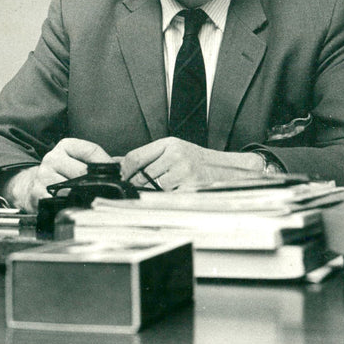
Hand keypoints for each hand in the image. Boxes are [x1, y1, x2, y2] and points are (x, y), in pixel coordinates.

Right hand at [1, 138, 111, 211]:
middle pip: (83, 171)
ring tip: (93, 199)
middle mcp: (52, 158)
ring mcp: (44, 176)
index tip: (117, 173)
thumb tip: (122, 169)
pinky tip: (77, 205)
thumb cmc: (62, 173)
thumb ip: (98, 162)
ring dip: (86, 195)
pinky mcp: (38, 193)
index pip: (91, 150)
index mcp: (65, 146)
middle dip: (98, 182)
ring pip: (73, 187)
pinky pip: (62, 200)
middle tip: (109, 190)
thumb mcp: (77, 160)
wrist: (30, 187)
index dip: (106, 163)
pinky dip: (72, 204)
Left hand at [120, 137, 263, 190]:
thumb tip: (117, 163)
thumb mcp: (173, 150)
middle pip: (142, 175)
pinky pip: (167, 198)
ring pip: (154, 189)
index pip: (136, 157)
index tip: (120, 178)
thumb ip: (147, 156)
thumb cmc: (196, 160)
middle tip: (134, 189)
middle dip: (135, 185)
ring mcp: (184, 172)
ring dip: (153, 193)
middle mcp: (176, 155)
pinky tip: (174, 195)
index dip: (124, 170)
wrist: (225, 169)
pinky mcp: (190, 188)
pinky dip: (166, 200)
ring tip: (163, 190)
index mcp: (169, 144)